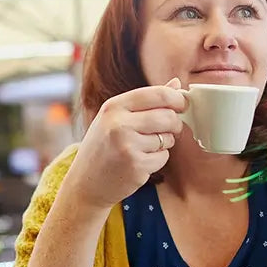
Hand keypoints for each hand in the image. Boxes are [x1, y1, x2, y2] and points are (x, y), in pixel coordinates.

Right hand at [63, 78, 186, 209]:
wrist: (85, 182)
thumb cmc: (103, 147)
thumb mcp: (116, 117)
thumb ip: (146, 101)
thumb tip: (176, 83)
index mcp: (113, 106)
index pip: (158, 94)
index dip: (177, 99)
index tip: (181, 105)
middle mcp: (118, 124)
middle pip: (168, 116)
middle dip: (175, 124)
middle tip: (170, 129)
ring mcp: (127, 146)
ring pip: (167, 138)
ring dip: (164, 143)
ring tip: (145, 148)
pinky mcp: (136, 166)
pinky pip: (163, 157)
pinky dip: (157, 160)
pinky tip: (140, 162)